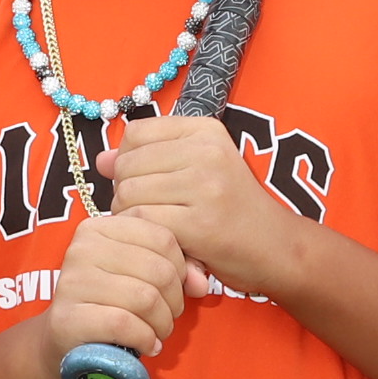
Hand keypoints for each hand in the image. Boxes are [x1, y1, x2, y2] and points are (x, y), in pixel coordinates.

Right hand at [39, 206, 198, 378]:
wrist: (67, 341)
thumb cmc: (110, 303)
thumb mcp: (140, 275)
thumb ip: (174, 269)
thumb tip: (201, 284)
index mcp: (99, 227)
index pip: (162, 237)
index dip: (180, 268)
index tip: (172, 289)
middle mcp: (82, 248)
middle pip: (159, 269)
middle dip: (174, 301)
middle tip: (167, 317)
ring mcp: (72, 282)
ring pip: (146, 298)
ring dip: (162, 324)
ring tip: (157, 332)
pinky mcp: (68, 317)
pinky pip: (125, 324)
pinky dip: (145, 339)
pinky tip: (146, 345)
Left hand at [93, 113, 304, 299]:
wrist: (277, 248)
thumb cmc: (230, 210)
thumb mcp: (196, 171)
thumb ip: (148, 159)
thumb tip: (100, 159)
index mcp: (205, 130)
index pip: (135, 133)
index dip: (128, 161)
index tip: (147, 182)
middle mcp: (206, 151)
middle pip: (126, 165)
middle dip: (125, 193)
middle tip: (150, 212)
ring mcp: (204, 186)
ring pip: (128, 194)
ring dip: (131, 217)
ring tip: (157, 227)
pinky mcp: (200, 223)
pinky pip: (142, 222)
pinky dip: (143, 235)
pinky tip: (163, 241)